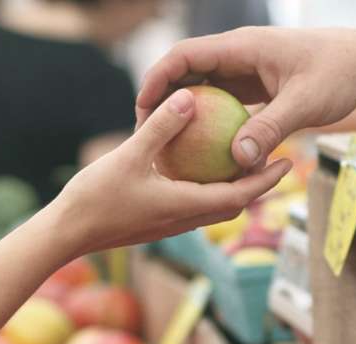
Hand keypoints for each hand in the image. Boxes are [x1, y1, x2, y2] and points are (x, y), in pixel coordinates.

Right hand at [49, 88, 292, 255]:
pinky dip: (208, 189)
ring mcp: (171, 224)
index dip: (266, 180)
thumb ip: (161, 127)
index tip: (287, 162)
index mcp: (185, 206)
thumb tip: (190, 97)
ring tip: (244, 163)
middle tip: (277, 160)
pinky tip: (200, 168)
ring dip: (235, 189)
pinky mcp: (158, 222)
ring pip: (215, 207)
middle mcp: (184, 220)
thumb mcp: (129, 155)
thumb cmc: (95, 197)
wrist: (67, 234)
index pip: (240, 196)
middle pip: (234, 205)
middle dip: (259, 185)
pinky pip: (194, 205)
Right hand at [136, 27, 355, 169]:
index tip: (142, 109)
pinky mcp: (257, 86)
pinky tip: (204, 153)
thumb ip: (270, 129)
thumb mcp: (306, 104)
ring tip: (167, 146)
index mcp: (243, 47)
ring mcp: (248, 70)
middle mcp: (239, 55)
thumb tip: (237, 160)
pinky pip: (224, 103)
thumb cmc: (340, 74)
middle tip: (146, 135)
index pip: (185, 55)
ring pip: (204, 89)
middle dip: (163, 100)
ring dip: (185, 114)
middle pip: (187, 72)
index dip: (157, 79)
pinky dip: (211, 123)